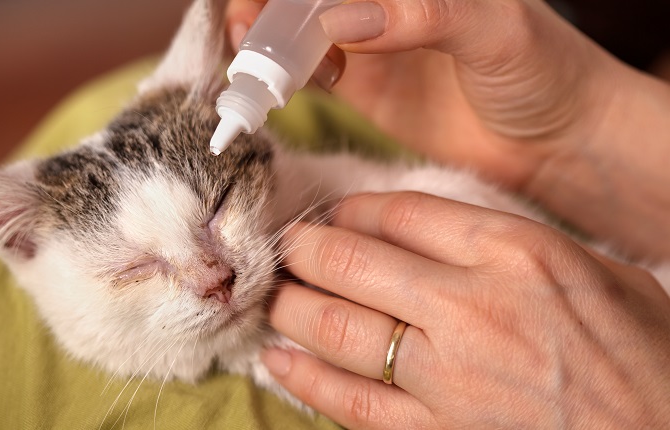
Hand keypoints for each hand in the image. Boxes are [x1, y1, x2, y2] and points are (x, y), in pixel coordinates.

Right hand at [226, 0, 669, 260]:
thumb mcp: (493, 31)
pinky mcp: (360, 85)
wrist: (553, 143)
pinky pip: (306, 70)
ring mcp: (368, 40)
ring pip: (295, 27)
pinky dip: (283, 74)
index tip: (263, 2)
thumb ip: (422, 15)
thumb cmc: (543, 72)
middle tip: (248, 26)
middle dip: (266, 5)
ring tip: (252, 55)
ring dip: (264, 37)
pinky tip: (281, 82)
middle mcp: (384, 4)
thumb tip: (338, 18)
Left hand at [264, 192, 669, 427]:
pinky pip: (351, 403)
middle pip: (352, 260)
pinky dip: (305, 378)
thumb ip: (505, 242)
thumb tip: (422, 225)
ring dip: (292, 307)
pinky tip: (278, 360)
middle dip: (304, 249)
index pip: (400, 211)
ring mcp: (451, 377)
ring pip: (338, 328)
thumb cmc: (640, 353)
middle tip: (286, 248)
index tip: (335, 215)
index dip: (352, 209)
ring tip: (274, 296)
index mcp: (515, 253)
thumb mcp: (593, 271)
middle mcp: (474, 307)